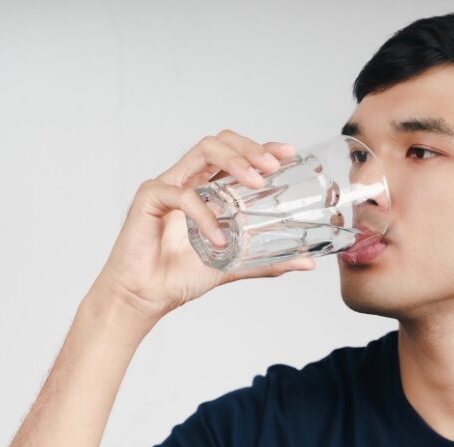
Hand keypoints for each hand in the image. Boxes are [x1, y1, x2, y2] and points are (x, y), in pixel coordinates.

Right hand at [89, 130, 314, 323]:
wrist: (146, 297)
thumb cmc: (180, 276)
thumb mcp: (234, 265)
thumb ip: (267, 261)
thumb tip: (307, 262)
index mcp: (206, 189)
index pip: (236, 155)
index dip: (261, 148)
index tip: (288, 153)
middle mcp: (188, 180)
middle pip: (220, 142)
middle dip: (251, 148)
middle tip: (273, 166)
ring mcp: (168, 185)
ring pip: (203, 151)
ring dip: (234, 162)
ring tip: (256, 182)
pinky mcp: (149, 197)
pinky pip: (182, 195)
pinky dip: (205, 215)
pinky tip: (219, 238)